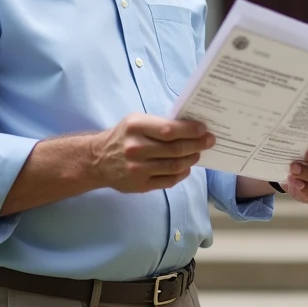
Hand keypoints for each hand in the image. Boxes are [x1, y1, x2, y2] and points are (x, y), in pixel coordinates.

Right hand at [88, 113, 214, 192]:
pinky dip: (182, 174)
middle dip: (197, 144)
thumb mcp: (136, 122)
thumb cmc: (123, 136)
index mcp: (135, 127)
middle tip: (210, 141)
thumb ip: (159, 124)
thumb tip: (191, 128)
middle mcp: (136, 148)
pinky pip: (169, 181)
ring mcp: (138, 169)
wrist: (97, 160)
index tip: (204, 129)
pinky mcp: (140, 185)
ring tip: (198, 153)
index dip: (190, 130)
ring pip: (175, 166)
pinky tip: (186, 167)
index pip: (169, 130)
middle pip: (176, 149)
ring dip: (191, 159)